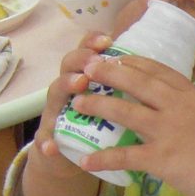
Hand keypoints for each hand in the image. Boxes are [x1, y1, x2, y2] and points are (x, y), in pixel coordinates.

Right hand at [19, 31, 118, 195]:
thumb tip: (150, 69)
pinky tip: (51, 147)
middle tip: (95, 61)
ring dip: (65, 85)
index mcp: (85, 78)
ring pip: (54, 94)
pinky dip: (46, 142)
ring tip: (79, 84)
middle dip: (81, 59)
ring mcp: (54, 113)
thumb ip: (124, 86)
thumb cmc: (99, 125)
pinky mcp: (47, 140)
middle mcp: (68, 90)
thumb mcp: (115, 103)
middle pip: (69, 65)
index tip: (108, 40)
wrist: (71, 156)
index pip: (87, 52)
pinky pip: (44, 139)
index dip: (93, 43)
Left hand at [70, 52, 194, 195]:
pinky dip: (102, 158)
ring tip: (77, 103)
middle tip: (87, 66)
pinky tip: (85, 160)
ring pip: (124, 111)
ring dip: (97, 105)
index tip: (117, 57)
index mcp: (192, 96)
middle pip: (136, 82)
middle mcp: (177, 107)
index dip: (133, 62)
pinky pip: (124, 156)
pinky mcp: (161, 159)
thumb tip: (186, 106)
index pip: (158, 70)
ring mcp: (167, 131)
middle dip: (108, 72)